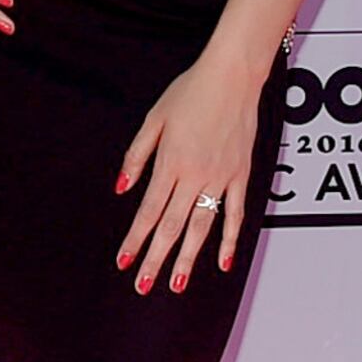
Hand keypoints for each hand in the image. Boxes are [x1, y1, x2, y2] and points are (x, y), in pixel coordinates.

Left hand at [114, 56, 264, 295]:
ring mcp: (220, 178)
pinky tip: (223, 263)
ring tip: (177, 284)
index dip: (135, 239)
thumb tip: (121, 188)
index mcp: (170, 162)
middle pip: (172, 226)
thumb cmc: (190, 92)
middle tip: (143, 285)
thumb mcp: (154, 119)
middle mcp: (195, 175)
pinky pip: (236, 214)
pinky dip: (230, 240)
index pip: (149, 211)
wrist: (232, 76)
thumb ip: (137, 156)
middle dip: (156, 259)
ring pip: (202, 227)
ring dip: (188, 258)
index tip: (123, 261)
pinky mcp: (240, 176)